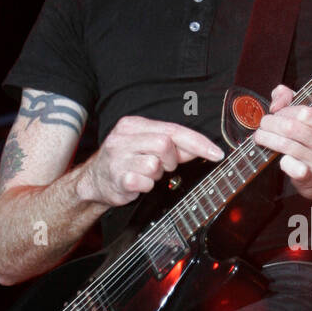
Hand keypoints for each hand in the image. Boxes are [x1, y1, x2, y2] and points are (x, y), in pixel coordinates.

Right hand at [76, 115, 223, 207]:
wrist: (94, 181)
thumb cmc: (126, 162)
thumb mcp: (148, 147)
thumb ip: (175, 146)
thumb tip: (204, 148)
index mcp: (133, 125)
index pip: (173, 130)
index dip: (198, 142)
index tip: (217, 153)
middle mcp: (123, 137)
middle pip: (165, 144)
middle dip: (171, 159)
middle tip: (164, 166)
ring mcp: (118, 157)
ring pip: (155, 164)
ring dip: (157, 174)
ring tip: (146, 174)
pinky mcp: (117, 178)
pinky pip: (145, 182)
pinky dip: (146, 186)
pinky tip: (138, 183)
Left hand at [253, 84, 311, 206]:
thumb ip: (298, 101)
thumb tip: (279, 95)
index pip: (305, 112)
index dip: (285, 110)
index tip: (277, 113)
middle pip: (292, 127)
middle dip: (271, 123)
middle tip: (264, 124)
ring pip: (286, 144)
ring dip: (267, 138)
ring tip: (260, 136)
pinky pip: (289, 165)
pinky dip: (280, 159)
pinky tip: (277, 157)